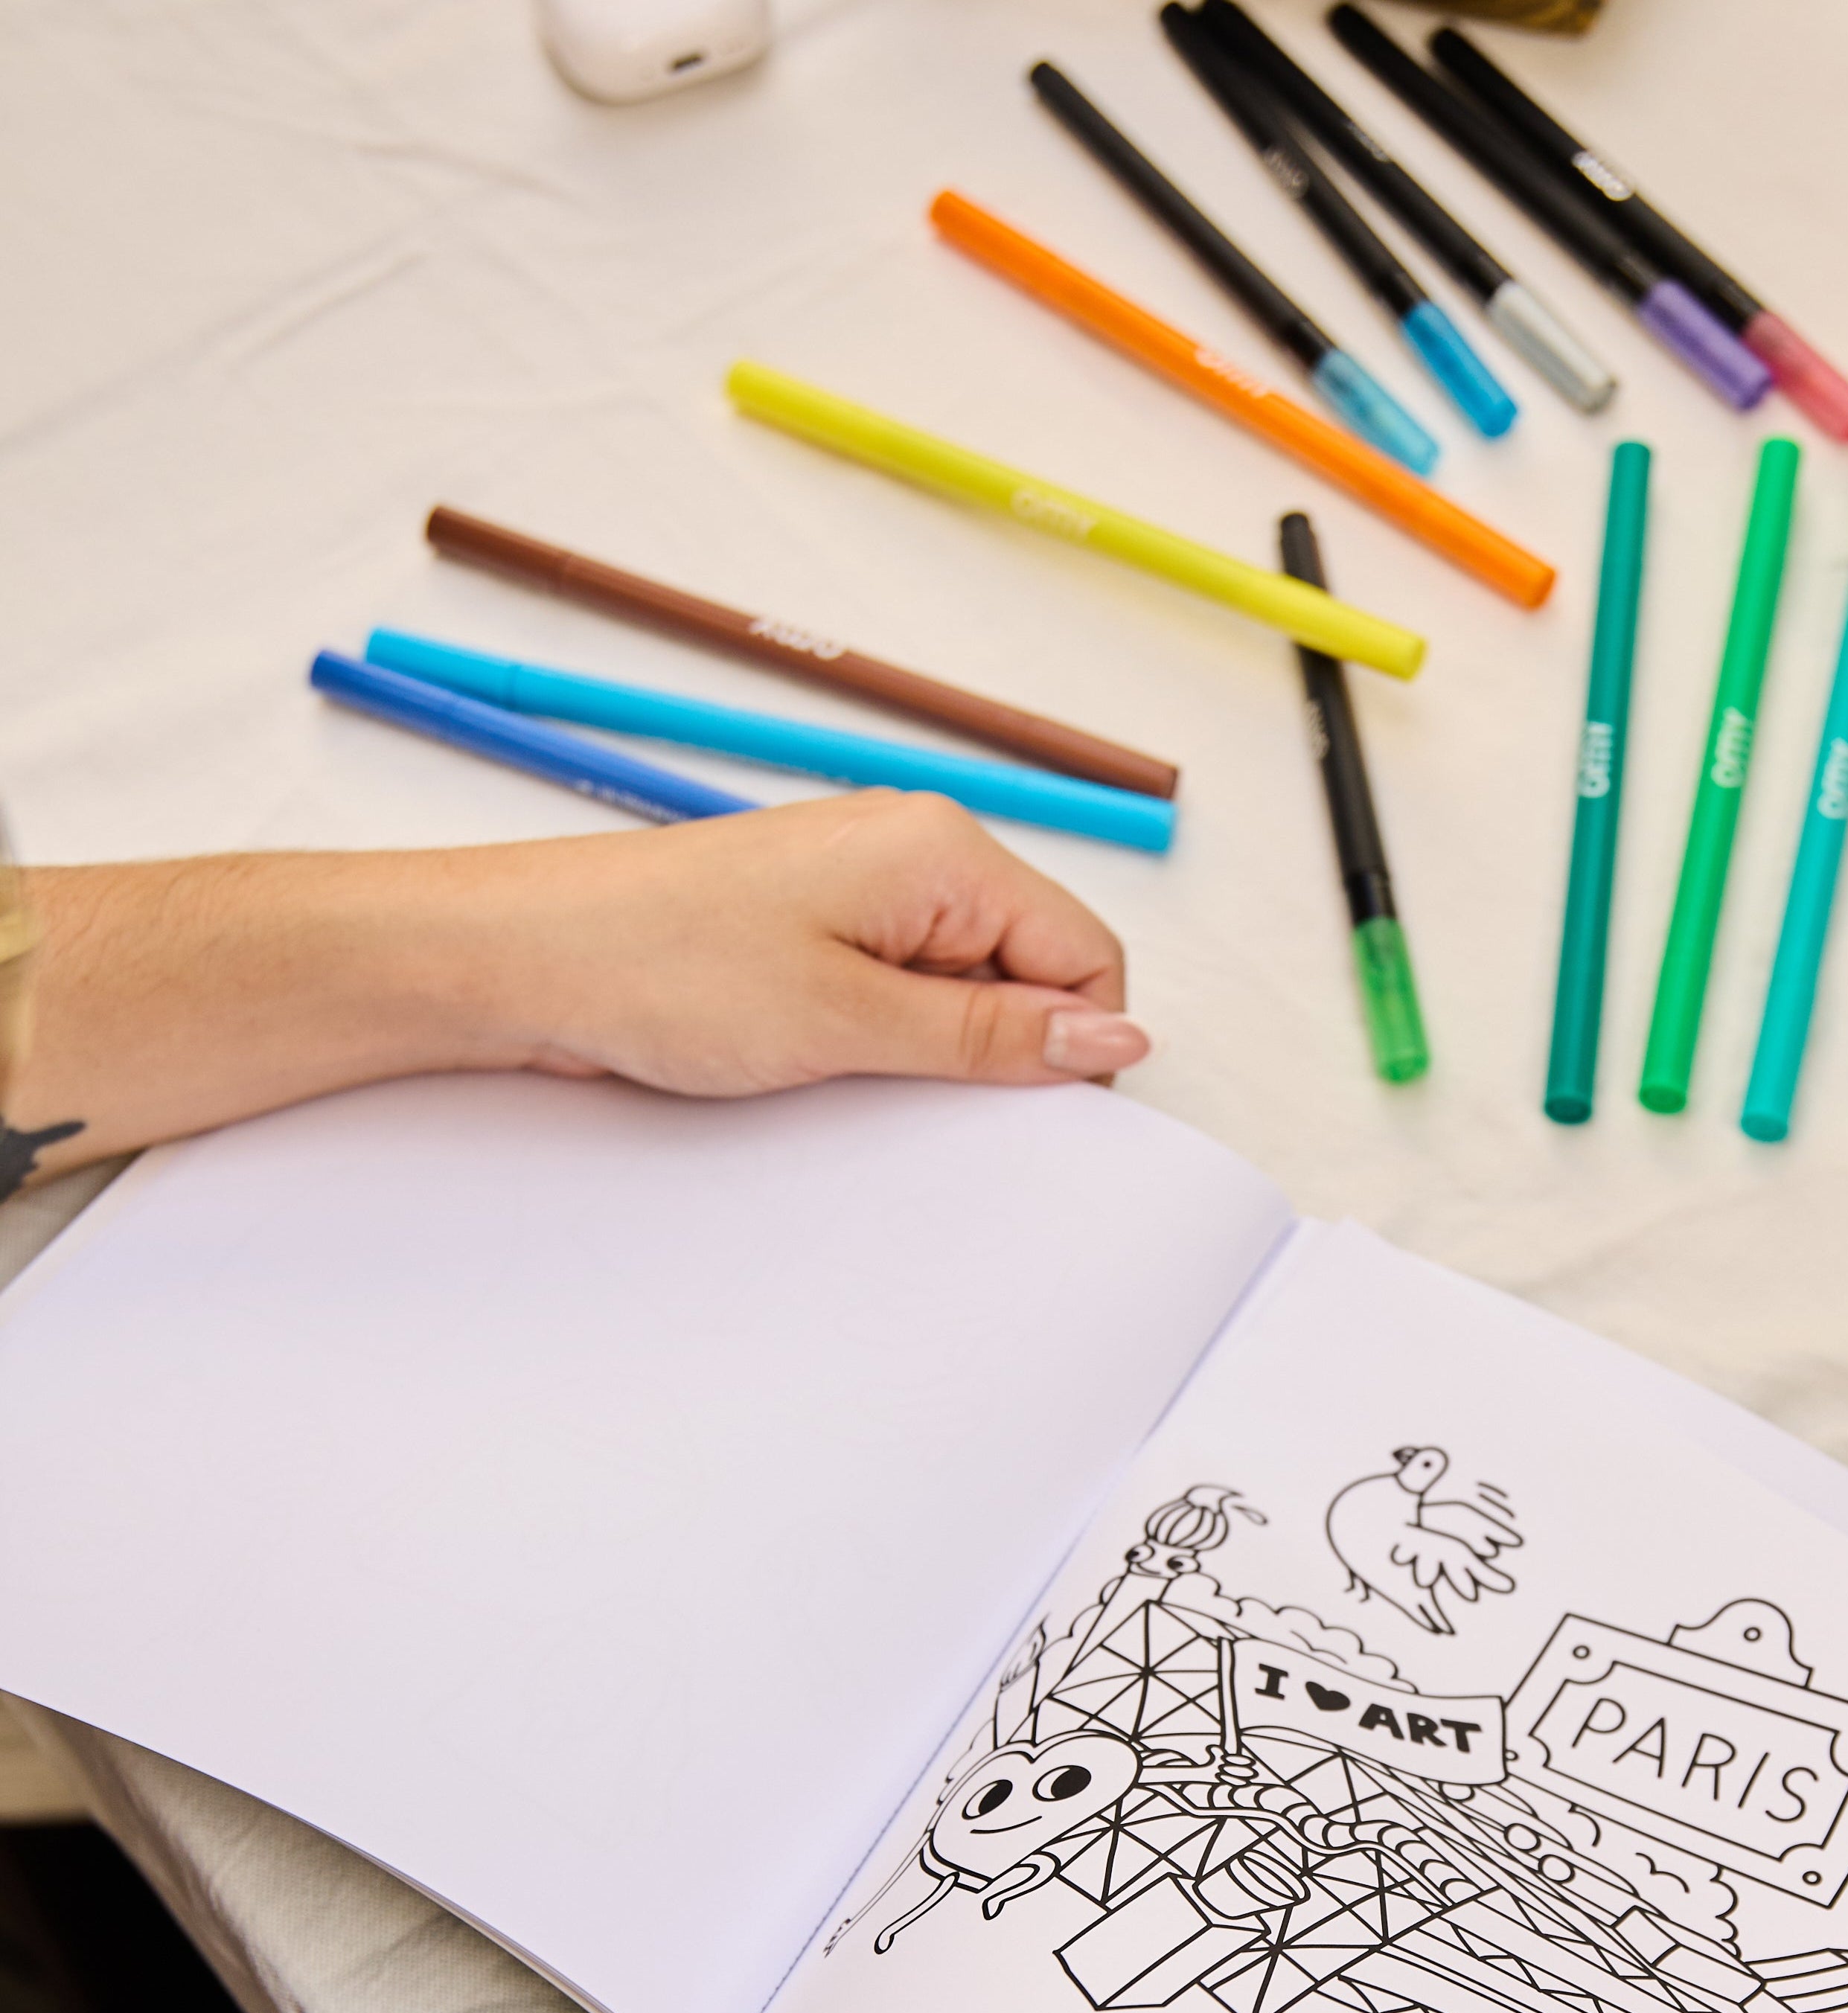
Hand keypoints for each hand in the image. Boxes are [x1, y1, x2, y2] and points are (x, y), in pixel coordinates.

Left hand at [7, 792, 1148, 1186]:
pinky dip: (880, 1042)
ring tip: (850, 1074)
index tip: (1021, 1111)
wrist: (514, 958)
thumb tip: (1118, 1038)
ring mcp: (862, 891)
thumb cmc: (660, 965)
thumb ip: (996, 1036)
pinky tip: (824, 1067)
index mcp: (944, 852)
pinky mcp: (815, 928)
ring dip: (931, 1051)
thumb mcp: (852, 1020)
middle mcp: (914, 855)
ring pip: (963, 990)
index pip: (1086, 955)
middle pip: (1031, 971)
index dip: (1074, 1044)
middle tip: (919, 1097)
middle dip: (1000, 1049)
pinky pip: (896, 994)